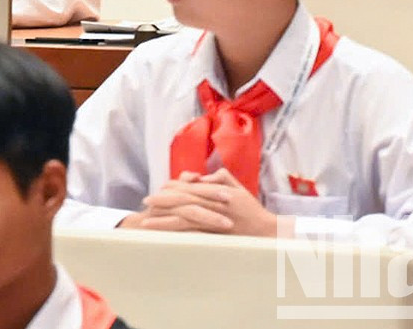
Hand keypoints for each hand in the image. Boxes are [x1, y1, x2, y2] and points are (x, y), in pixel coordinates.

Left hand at [135, 169, 279, 236]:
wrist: (267, 231)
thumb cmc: (251, 208)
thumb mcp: (236, 186)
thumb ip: (219, 177)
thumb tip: (201, 177)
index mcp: (215, 191)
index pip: (188, 187)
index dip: (171, 188)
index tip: (158, 189)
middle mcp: (212, 205)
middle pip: (180, 201)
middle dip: (161, 201)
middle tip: (145, 201)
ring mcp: (212, 221)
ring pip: (182, 218)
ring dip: (163, 219)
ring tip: (147, 221)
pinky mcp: (214, 236)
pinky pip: (191, 235)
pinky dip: (176, 234)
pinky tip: (164, 236)